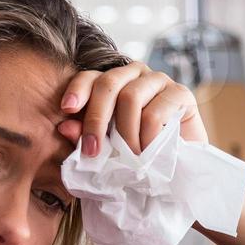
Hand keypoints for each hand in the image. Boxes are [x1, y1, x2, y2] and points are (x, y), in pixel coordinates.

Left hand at [55, 62, 208, 155]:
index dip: (78, 90)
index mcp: (114, 83)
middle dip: (97, 119)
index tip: (67, 109)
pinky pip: (155, 112)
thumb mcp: (107, 148)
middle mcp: (135, 75)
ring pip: (131, 97)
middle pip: (108, 84)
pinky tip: (148, 153)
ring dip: (126, 134)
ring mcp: (159, 81)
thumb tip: (64, 127)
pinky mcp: (181, 93)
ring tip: (128, 157)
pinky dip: (147, 137)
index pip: (91, 77)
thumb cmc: (139, 155)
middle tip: (93, 151)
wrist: (180, 169)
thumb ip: (86, 137)